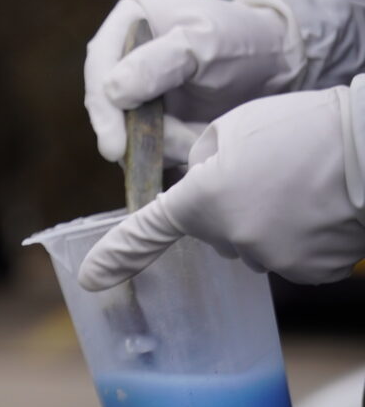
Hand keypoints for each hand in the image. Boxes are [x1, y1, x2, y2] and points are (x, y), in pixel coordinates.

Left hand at [78, 87, 364, 290]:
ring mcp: (270, 259)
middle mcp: (230, 237)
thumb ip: (201, 164)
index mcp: (201, 198)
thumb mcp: (231, 129)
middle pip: (211, 228)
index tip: (91, 279)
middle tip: (265, 170)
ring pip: (249, 241)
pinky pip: (285, 254)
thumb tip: (199, 189)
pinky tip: (316, 207)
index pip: (148, 231)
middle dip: (225, 203)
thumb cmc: (301, 128)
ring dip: (262, 219)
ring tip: (298, 184)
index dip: (118, 255)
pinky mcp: (307, 272)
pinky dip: (295, 236)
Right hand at [85, 0, 293, 162]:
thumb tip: (112, 91)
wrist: (282, 65)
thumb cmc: (246, 41)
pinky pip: (145, 143)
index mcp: (129, 23)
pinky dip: (171, 151)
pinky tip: (199, 141)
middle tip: (180, 146)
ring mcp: (137, 88)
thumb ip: (159, 62)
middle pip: (107, 105)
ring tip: (203, 136)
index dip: (103, 109)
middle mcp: (124, 55)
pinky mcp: (151, 116)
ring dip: (163, 144)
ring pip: (126, 130)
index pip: (99, 67)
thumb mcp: (206, 43)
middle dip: (140, 133)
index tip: (115, 147)